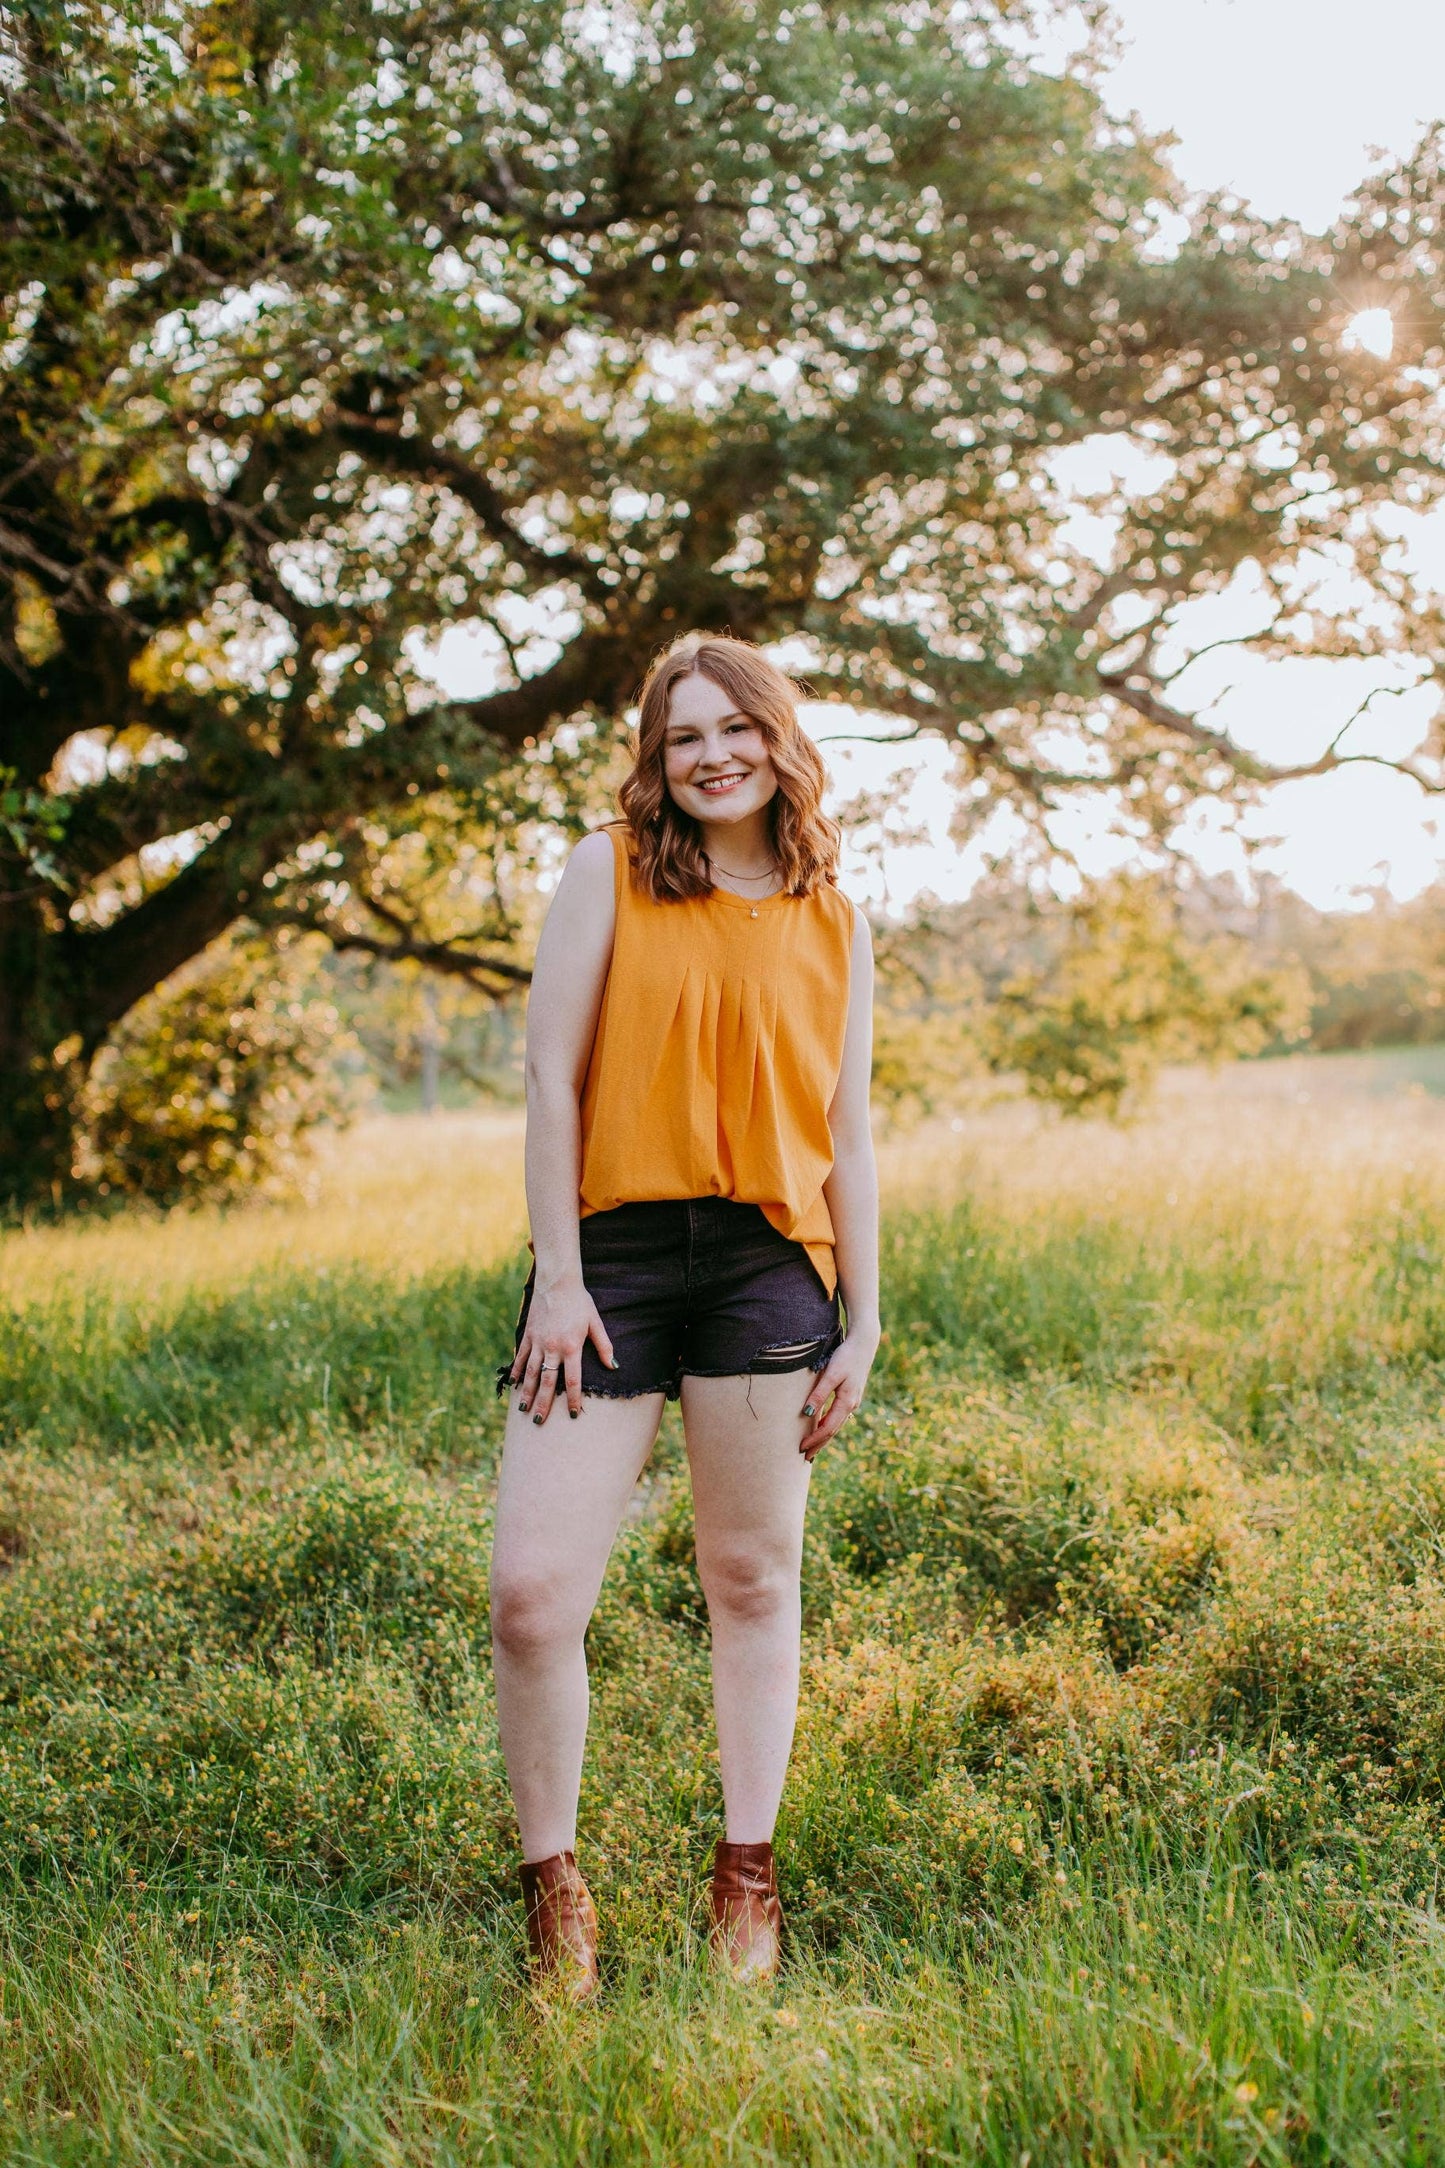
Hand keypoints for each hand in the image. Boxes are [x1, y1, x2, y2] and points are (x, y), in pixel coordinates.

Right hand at [509, 1274, 616, 1423]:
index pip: (573, 1380)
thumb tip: (613, 1366)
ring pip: (531, 1373)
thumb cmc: (580, 1302)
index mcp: (572, 1347)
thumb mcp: (595, 1323)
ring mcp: (538, 1342)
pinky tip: (515, 1384)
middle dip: (543, 1404)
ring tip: (523, 1410)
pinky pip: (521, 1357)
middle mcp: (553, 1348)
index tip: (572, 1414)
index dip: (573, 1399)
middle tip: (539, 1422)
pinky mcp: (528, 1335)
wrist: (557, 1282)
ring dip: (527, 1393)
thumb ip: (604, 1346)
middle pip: (547, 1382)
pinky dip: (517, 1371)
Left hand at [797, 1329, 877, 1460]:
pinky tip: (823, 1427)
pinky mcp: (851, 1395)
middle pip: (833, 1430)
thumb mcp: (830, 1374)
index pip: (828, 1428)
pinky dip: (830, 1425)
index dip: (814, 1440)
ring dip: (824, 1436)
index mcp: (846, 1402)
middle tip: (806, 1457)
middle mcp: (851, 1405)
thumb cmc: (846, 1357)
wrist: (864, 1343)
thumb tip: (807, 1414)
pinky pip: (839, 1416)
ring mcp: (853, 1400)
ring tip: (813, 1446)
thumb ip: (819, 1394)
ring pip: (837, 1424)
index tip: (801, 1448)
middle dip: (819, 1444)